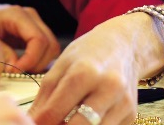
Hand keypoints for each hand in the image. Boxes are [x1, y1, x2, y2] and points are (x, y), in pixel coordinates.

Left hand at [0, 2, 60, 72]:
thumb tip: (15, 67)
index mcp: (17, 14)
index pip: (39, 40)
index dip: (31, 60)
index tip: (15, 72)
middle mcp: (29, 16)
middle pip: (49, 45)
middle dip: (36, 64)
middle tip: (16, 74)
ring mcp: (32, 23)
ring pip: (50, 48)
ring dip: (38, 63)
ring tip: (17, 71)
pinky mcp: (30, 31)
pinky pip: (43, 48)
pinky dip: (36, 60)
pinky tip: (20, 67)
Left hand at [27, 15, 146, 124]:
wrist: (124, 46)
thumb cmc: (89, 53)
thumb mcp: (61, 66)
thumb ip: (45, 96)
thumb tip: (32, 121)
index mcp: (85, 73)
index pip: (55, 111)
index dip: (40, 123)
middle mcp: (108, 88)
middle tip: (51, 124)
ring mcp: (123, 103)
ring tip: (66, 121)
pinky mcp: (131, 114)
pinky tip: (85, 118)